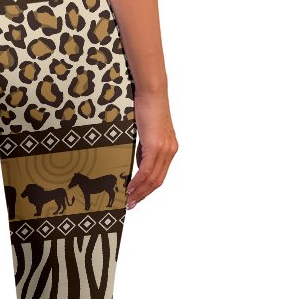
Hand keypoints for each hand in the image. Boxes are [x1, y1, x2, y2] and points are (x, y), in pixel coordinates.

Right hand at [126, 87, 177, 209]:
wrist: (152, 93)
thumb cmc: (147, 107)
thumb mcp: (147, 132)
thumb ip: (145, 149)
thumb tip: (138, 164)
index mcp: (170, 149)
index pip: (160, 176)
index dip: (148, 189)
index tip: (137, 198)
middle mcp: (170, 151)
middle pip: (157, 181)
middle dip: (143, 195)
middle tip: (131, 205)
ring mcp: (164, 150)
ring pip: (152, 179)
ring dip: (139, 192)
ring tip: (128, 200)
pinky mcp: (156, 146)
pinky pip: (146, 170)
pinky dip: (137, 182)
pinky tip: (129, 188)